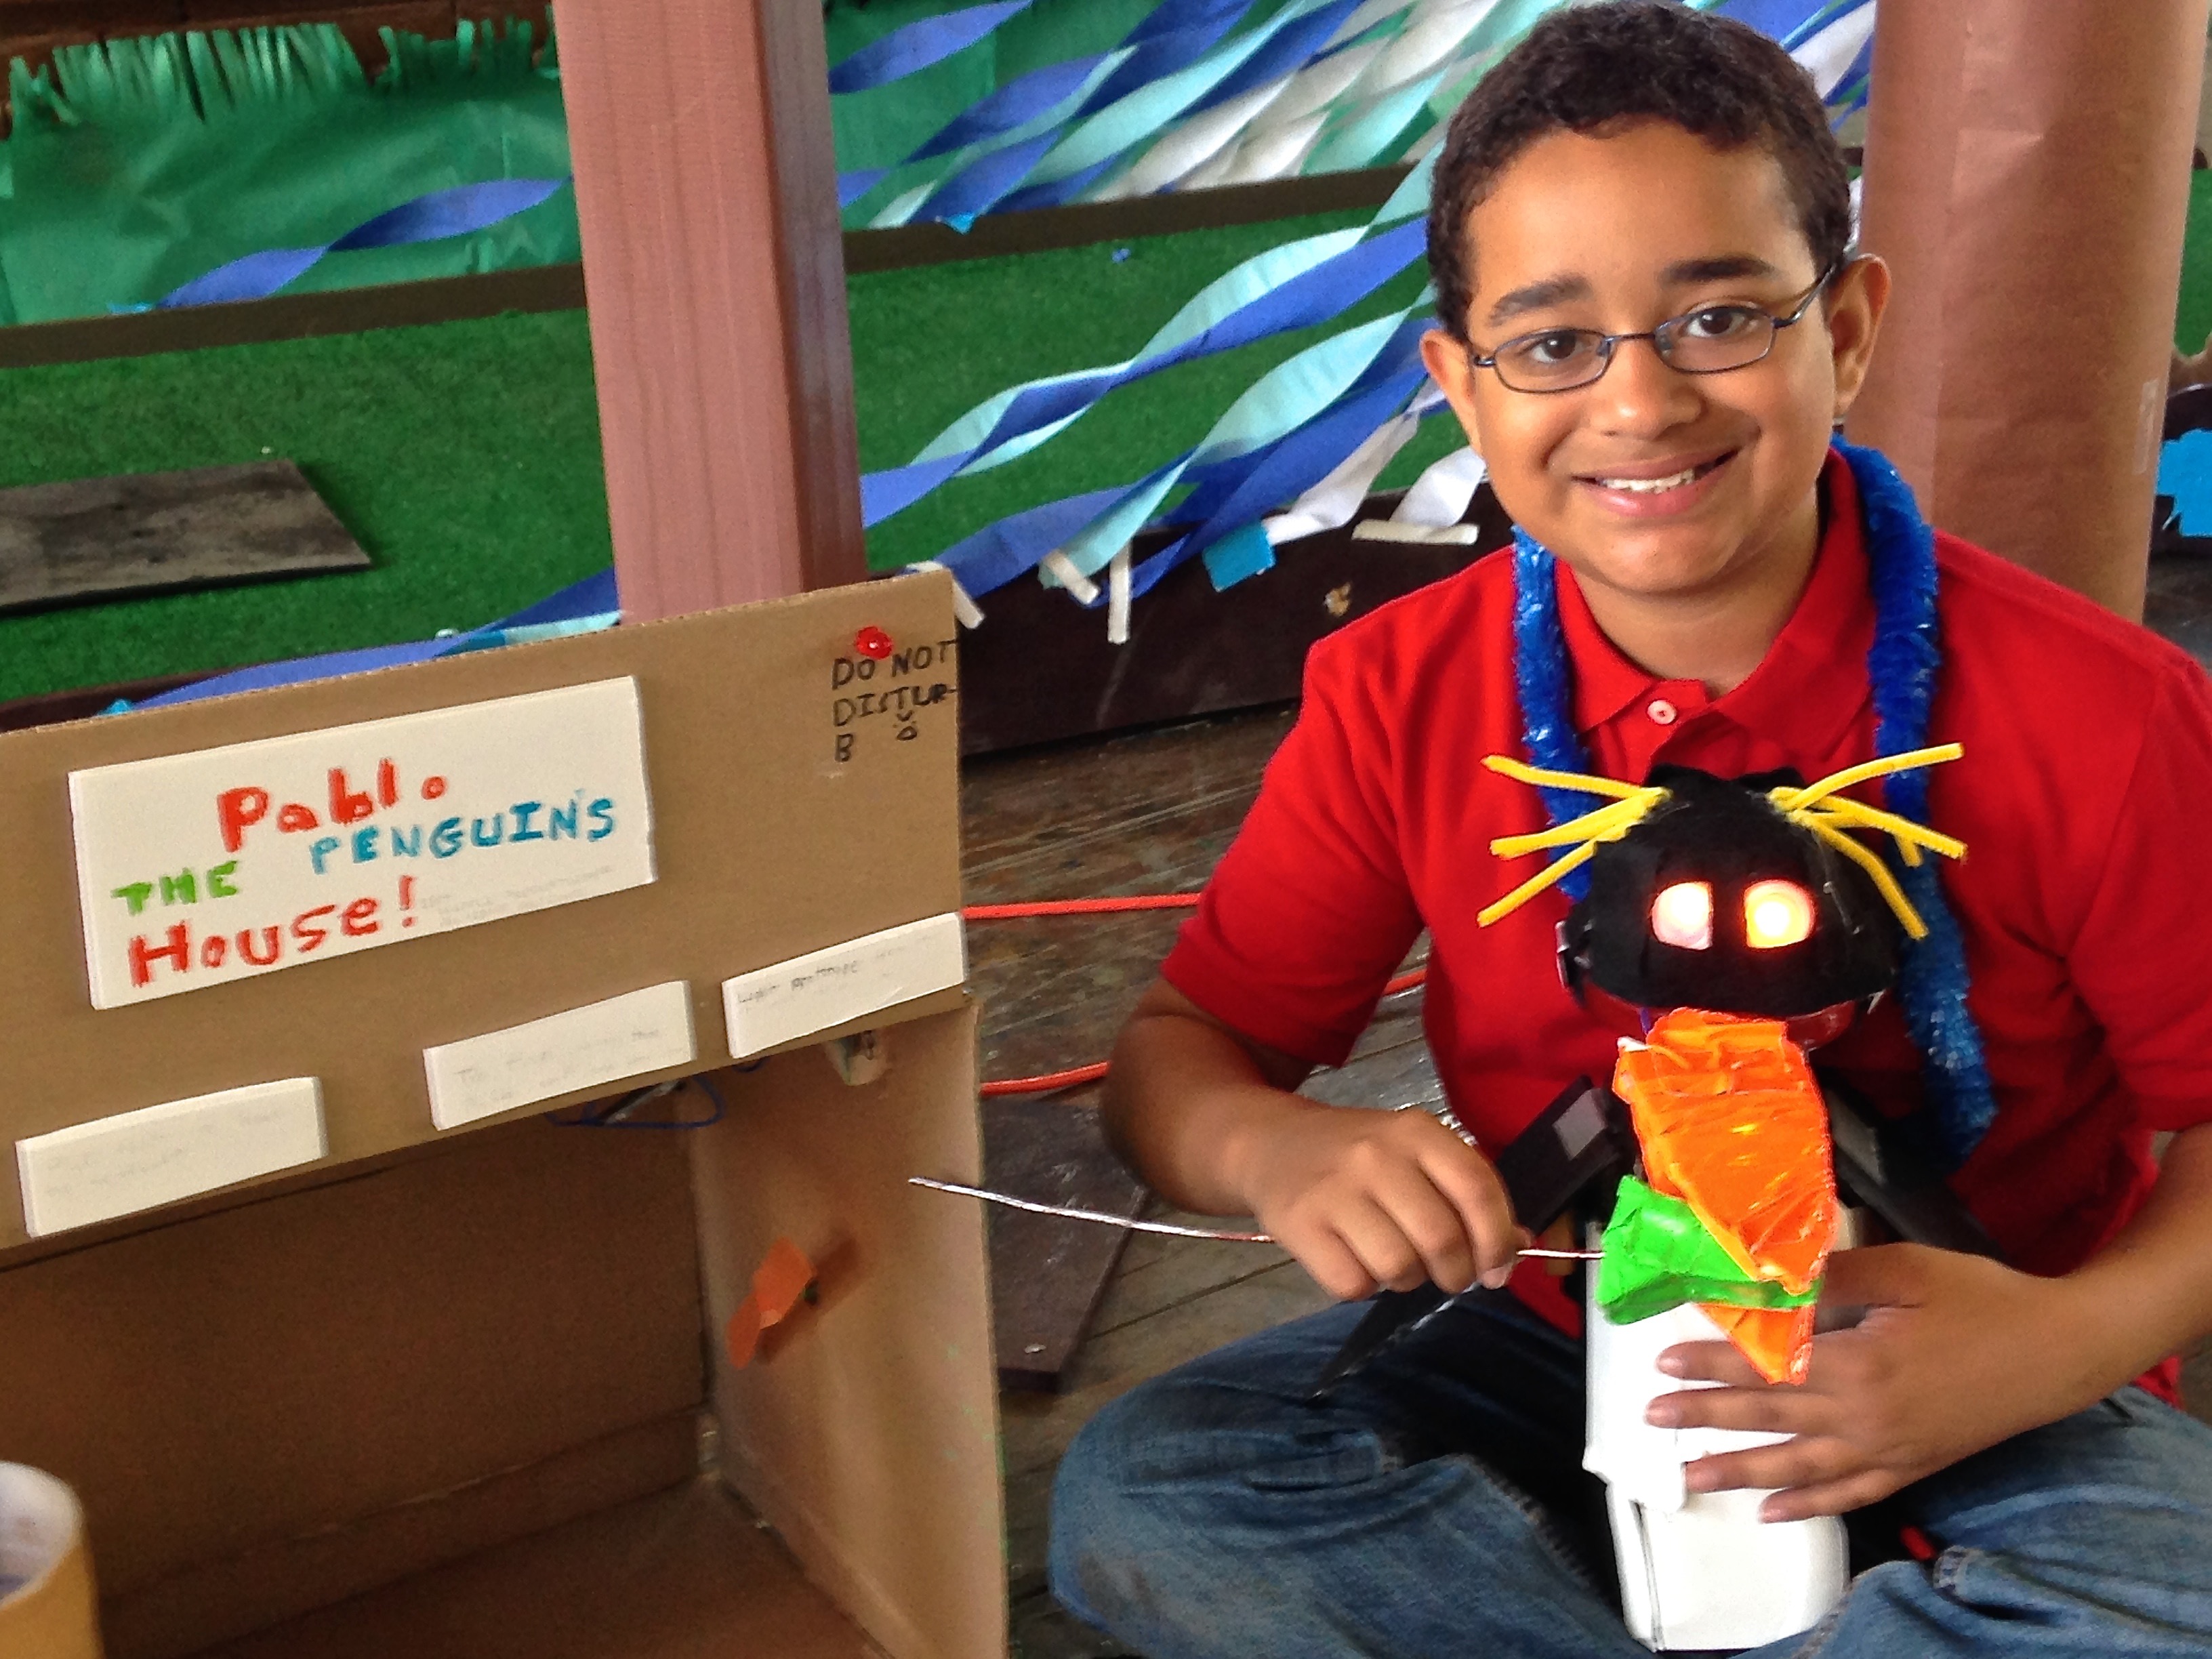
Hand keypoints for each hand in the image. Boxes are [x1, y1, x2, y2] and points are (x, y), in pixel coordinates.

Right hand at [1235, 1104, 1525, 1300]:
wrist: (1270, 1143)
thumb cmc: (1357, 1154)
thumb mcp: (1414, 1152)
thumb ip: (1465, 1191)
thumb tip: (1517, 1246)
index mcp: (1416, 1132)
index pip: (1477, 1189)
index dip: (1498, 1239)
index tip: (1499, 1268)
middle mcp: (1376, 1156)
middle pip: (1442, 1239)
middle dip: (1457, 1274)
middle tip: (1449, 1275)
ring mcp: (1335, 1190)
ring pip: (1400, 1268)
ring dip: (1408, 1280)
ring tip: (1395, 1260)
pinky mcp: (1300, 1225)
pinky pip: (1353, 1284)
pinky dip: (1363, 1285)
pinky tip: (1355, 1260)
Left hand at [1646, 1244, 2108, 1520]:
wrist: (2059, 1350)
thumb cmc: (1981, 1299)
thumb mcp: (1905, 1270)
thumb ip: (1833, 1275)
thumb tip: (1769, 1276)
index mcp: (1859, 1364)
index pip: (1766, 1367)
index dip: (1711, 1363)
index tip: (1663, 1360)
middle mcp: (1866, 1417)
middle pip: (1770, 1419)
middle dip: (1706, 1418)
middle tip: (1652, 1418)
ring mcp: (1890, 1449)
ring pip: (1799, 1468)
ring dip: (1741, 1472)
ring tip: (1691, 1479)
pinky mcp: (1913, 1465)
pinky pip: (1852, 1494)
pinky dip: (1811, 1507)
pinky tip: (1775, 1513)